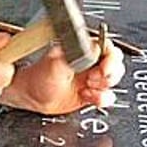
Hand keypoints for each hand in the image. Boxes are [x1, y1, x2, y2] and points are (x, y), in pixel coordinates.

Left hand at [0, 39, 124, 113]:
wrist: (32, 96)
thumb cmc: (38, 76)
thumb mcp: (56, 64)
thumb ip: (75, 55)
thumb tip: (92, 49)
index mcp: (83, 49)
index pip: (108, 47)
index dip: (110, 59)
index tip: (103, 69)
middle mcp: (90, 62)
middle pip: (115, 64)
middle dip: (109, 75)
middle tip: (93, 80)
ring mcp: (92, 78)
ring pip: (113, 81)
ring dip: (103, 88)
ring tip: (87, 89)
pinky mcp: (91, 93)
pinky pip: (107, 96)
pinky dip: (101, 99)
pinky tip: (87, 97)